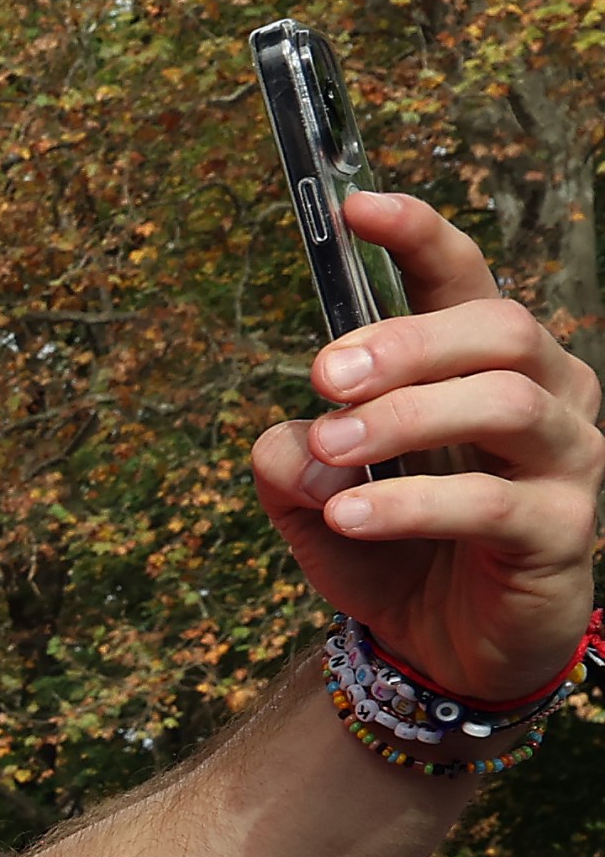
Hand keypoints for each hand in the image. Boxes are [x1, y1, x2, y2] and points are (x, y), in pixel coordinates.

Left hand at [254, 192, 604, 701]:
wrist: (444, 649)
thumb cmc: (391, 549)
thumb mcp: (315, 499)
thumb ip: (289, 461)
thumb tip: (290, 441)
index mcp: (484, 365)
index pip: (465, 279)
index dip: (419, 235)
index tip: (354, 207)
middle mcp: (545, 394)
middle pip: (498, 327)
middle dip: (406, 340)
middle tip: (322, 373)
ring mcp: (567, 459)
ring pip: (506, 401)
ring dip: (407, 415)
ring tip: (329, 444)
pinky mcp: (564, 530)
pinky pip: (490, 503)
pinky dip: (410, 503)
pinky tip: (347, 513)